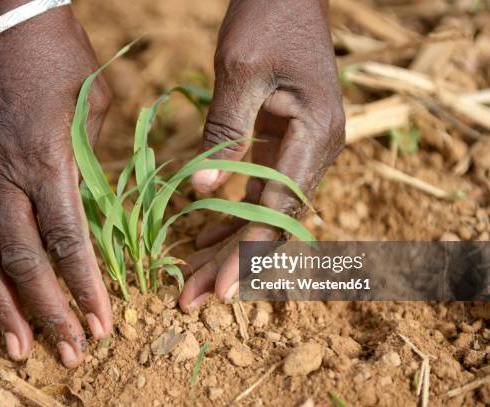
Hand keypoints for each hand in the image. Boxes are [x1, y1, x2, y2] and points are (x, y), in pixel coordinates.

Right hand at [0, 3, 111, 367]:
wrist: (5, 27)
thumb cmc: (62, 61)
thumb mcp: (95, 108)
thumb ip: (95, 164)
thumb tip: (98, 207)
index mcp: (48, 161)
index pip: (68, 240)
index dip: (86, 287)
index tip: (103, 323)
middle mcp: (9, 179)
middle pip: (28, 261)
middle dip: (52, 312)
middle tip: (73, 353)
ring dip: (8, 308)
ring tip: (24, 349)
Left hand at [179, 0, 344, 310]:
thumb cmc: (267, 19)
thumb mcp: (240, 71)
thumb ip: (224, 132)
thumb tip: (201, 192)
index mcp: (314, 135)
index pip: (278, 209)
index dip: (248, 253)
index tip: (220, 290)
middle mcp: (315, 151)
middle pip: (271, 220)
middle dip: (231, 262)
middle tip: (192, 297)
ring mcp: (302, 149)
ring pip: (263, 211)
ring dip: (228, 246)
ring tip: (191, 279)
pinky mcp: (284, 143)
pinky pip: (258, 190)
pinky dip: (231, 216)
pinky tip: (202, 238)